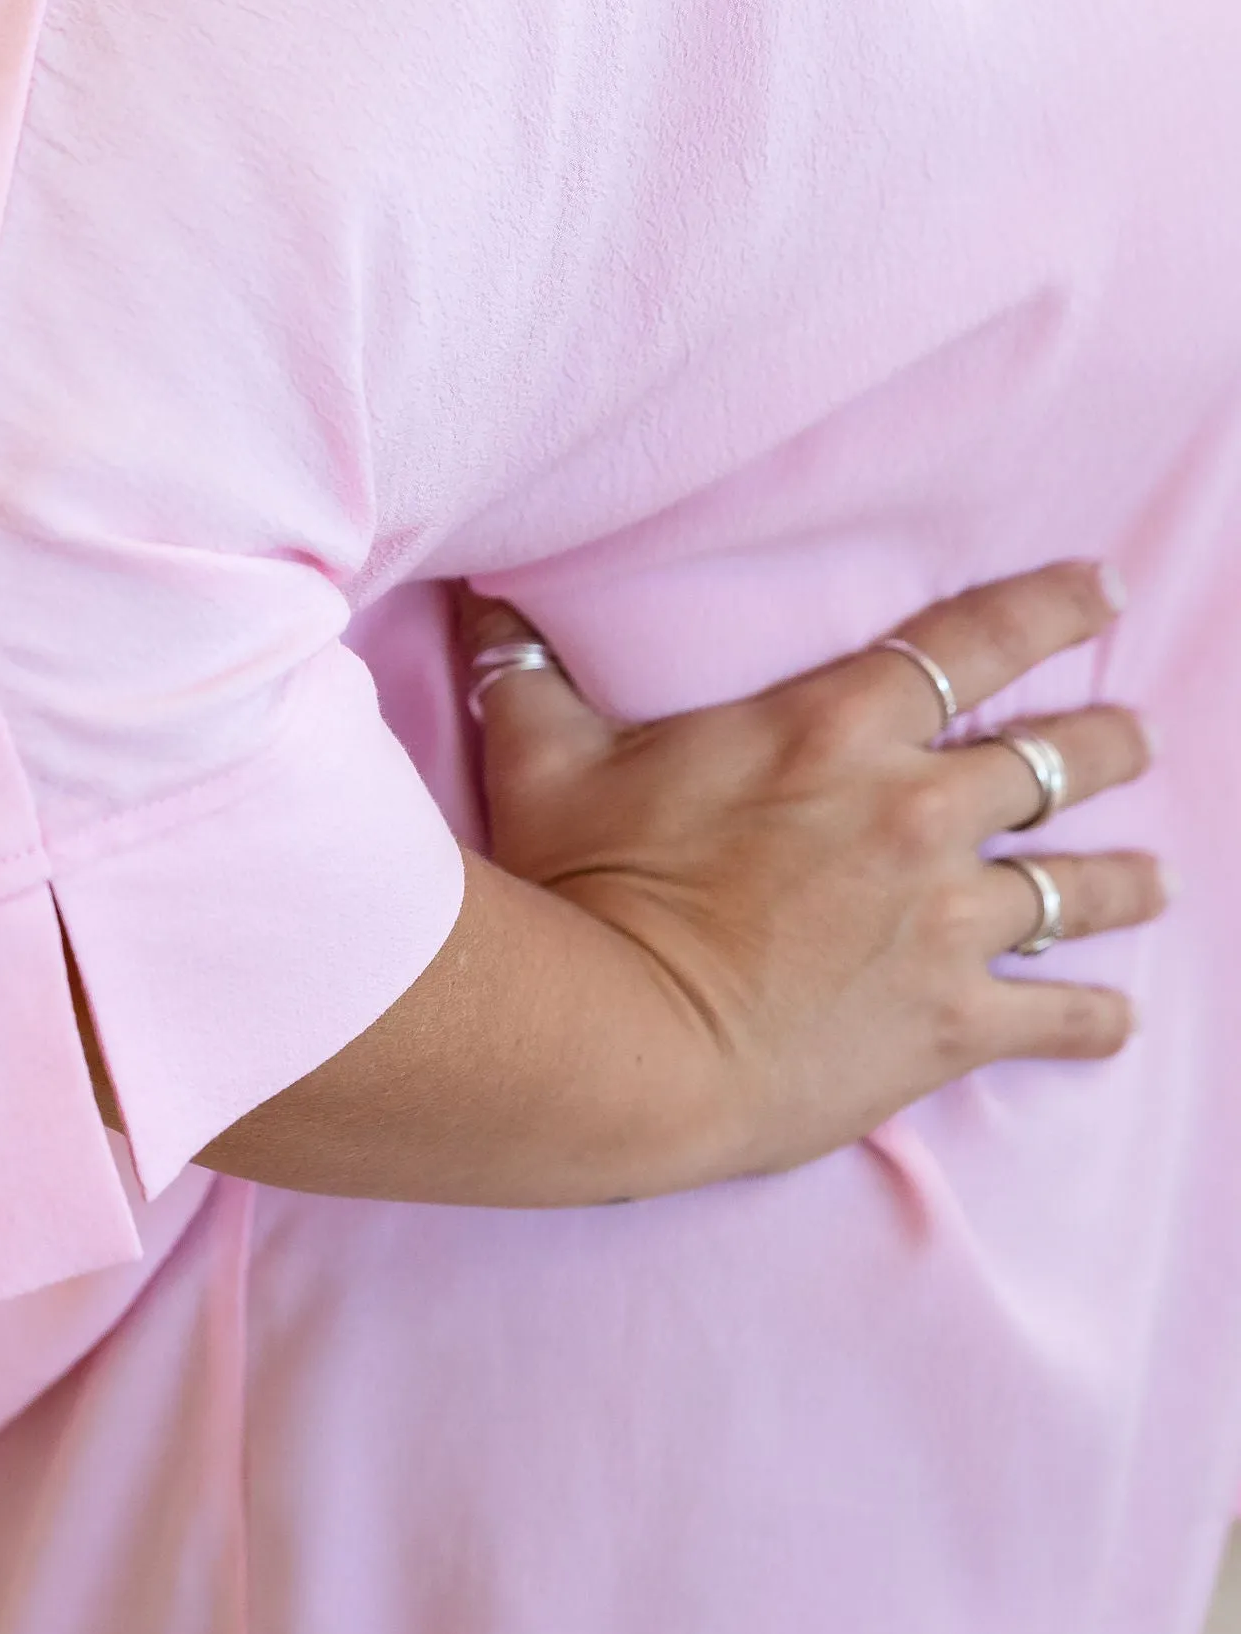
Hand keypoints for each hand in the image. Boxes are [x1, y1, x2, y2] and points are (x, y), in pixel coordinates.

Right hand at [456, 563, 1162, 1186]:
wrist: (621, 1043)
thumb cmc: (582, 887)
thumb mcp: (543, 756)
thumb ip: (527, 667)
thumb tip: (479, 591)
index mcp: (836, 729)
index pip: (972, 641)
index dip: (1049, 607)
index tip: (1099, 591)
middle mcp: (915, 810)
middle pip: (1051, 758)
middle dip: (1104, 742)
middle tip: (1133, 735)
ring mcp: (944, 921)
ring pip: (1078, 884)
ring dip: (1120, 877)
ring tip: (1153, 875)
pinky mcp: (950, 1024)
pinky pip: (1059, 1018)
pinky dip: (1093, 1018)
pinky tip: (1116, 1019)